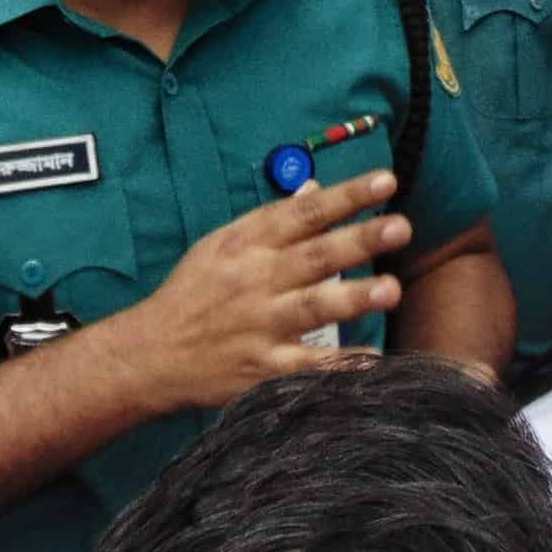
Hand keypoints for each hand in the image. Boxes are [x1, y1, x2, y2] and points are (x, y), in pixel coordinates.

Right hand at [111, 171, 410, 413]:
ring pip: (312, 308)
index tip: (386, 181)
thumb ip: (271, 219)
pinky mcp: (260, 369)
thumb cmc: (191, 294)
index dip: (346, 196)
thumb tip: (316, 189)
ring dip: (353, 298)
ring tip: (392, 289)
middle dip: (359, 240)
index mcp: (247, 245)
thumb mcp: (222, 245)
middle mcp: (255, 281)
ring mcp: (259, 326)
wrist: (150, 353)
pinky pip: (306, 367)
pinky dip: (339, 365)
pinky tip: (374, 361)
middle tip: (401, 227)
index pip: (304, 213)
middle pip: (315, 256)